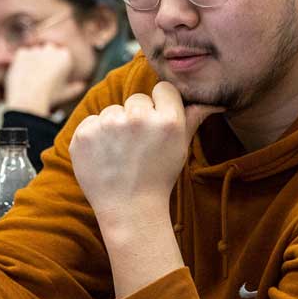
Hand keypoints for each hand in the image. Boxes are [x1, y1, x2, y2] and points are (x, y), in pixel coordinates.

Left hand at [5, 44, 86, 116]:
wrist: (28, 98)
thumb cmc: (49, 97)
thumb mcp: (65, 94)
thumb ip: (75, 88)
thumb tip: (81, 86)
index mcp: (65, 56)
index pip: (62, 55)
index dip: (57, 67)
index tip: (53, 78)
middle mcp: (51, 48)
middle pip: (49, 51)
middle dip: (46, 60)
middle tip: (41, 76)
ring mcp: (36, 49)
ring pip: (35, 53)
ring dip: (34, 61)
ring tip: (31, 78)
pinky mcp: (22, 52)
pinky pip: (23, 55)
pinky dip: (22, 63)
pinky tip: (23, 75)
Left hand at [69, 81, 220, 227]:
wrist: (129, 209)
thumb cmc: (158, 178)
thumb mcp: (180, 148)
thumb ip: (192, 119)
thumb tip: (212, 102)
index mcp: (168, 120)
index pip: (163, 89)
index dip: (160, 105)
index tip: (156, 124)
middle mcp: (138, 118)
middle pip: (136, 99)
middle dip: (136, 117)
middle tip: (137, 146)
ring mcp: (108, 125)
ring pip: (112, 110)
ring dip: (114, 126)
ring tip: (120, 154)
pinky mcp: (84, 134)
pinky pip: (91, 122)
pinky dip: (94, 136)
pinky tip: (103, 156)